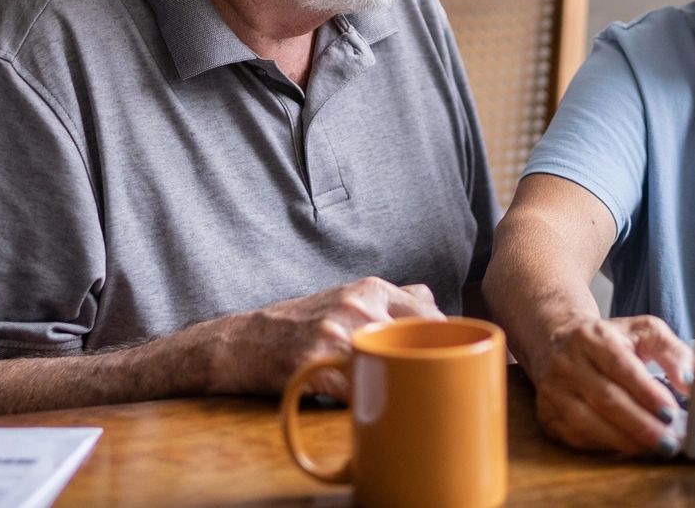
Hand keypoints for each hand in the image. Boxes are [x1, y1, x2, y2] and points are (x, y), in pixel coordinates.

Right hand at [216, 276, 442, 398]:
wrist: (246, 340)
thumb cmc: (302, 323)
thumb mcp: (347, 297)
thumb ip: (391, 299)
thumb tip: (437, 306)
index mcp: (371, 288)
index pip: (431, 313)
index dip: (444, 340)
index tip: (448, 359)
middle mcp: (358, 305)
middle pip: (418, 339)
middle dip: (428, 364)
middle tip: (430, 384)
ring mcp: (338, 333)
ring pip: (392, 365)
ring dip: (400, 385)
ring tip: (401, 397)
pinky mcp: (318, 363)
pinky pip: (359, 390)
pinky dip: (368, 403)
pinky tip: (368, 407)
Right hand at [531, 315, 692, 455]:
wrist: (557, 341)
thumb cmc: (609, 339)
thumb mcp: (642, 331)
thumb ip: (672, 351)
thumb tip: (689, 382)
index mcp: (591, 337)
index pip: (620, 366)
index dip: (646, 392)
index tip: (671, 413)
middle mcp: (567, 363)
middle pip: (606, 399)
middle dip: (641, 425)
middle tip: (670, 441)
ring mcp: (554, 391)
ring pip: (589, 422)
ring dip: (626, 441)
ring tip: (655, 449)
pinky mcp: (547, 415)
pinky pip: (578, 437)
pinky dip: (607, 447)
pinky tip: (630, 448)